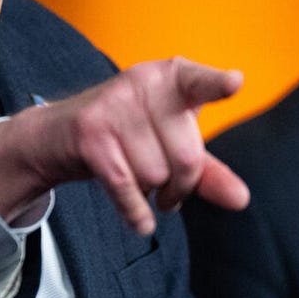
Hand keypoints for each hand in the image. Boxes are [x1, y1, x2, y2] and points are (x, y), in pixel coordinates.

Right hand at [0, 57, 249, 234]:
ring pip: (156, 176)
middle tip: (167, 187)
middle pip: (187, 159)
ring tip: (139, 180)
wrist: (57, 135)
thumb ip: (208, 171)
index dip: (217, 85)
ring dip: (151, 193)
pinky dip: (136, 213)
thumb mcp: (171, 145)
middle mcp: (144, 83)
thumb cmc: (128, 135)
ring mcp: (114, 105)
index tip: (234, 82)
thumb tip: (241, 199)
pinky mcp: (90, 133)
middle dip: (181, 187)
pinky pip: (127, 188)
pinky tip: (140, 220)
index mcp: (172, 77)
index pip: (200, 82)